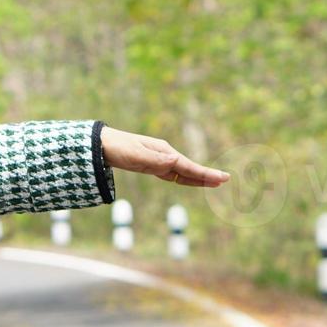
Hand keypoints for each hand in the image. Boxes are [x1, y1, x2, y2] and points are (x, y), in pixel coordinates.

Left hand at [99, 125, 229, 187]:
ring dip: (197, 178)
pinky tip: (190, 181)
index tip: (221, 178)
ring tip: (213, 182)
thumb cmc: (117, 148)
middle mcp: (164, 155)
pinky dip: (183, 179)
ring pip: (182, 172)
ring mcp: (158, 160)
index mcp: (163, 152)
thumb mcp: (135, 155)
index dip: (204, 173)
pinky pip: (172, 174)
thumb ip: (154, 160)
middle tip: (225, 180)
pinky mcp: (151, 165)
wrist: (101, 144)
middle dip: (206, 175)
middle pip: (188, 168)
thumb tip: (175, 162)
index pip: (187, 166)